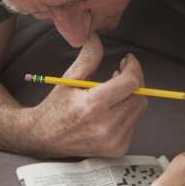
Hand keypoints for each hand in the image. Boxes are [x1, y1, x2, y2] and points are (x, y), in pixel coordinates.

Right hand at [28, 34, 147, 157]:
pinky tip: (110, 111)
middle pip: (139, 96)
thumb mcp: (68, 79)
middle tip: (117, 75)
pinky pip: (134, 123)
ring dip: (130, 97)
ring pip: (139, 109)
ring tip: (111, 93)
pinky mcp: (118, 149)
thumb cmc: (56, 108)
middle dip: (132, 82)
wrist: (45, 138)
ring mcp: (114, 140)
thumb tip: (96, 37)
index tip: (127, 60)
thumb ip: (87, 58)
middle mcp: (106, 126)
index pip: (131, 83)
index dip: (134, 68)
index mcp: (93, 106)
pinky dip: (127, 113)